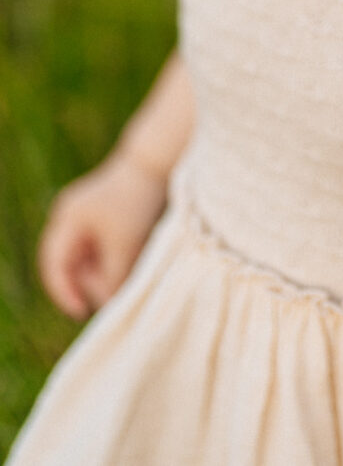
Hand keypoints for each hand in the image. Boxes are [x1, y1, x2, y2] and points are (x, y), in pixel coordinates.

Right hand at [37, 151, 167, 319]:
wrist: (155, 162)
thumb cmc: (137, 201)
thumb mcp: (124, 244)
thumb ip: (112, 279)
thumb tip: (106, 307)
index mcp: (67, 219)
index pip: (54, 265)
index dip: (64, 292)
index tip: (82, 312)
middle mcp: (69, 216)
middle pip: (69, 263)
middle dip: (88, 283)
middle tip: (113, 294)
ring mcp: (84, 214)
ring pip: (85, 256)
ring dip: (101, 272)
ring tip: (125, 277)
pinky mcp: (102, 214)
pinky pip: (98, 246)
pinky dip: (110, 259)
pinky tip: (129, 263)